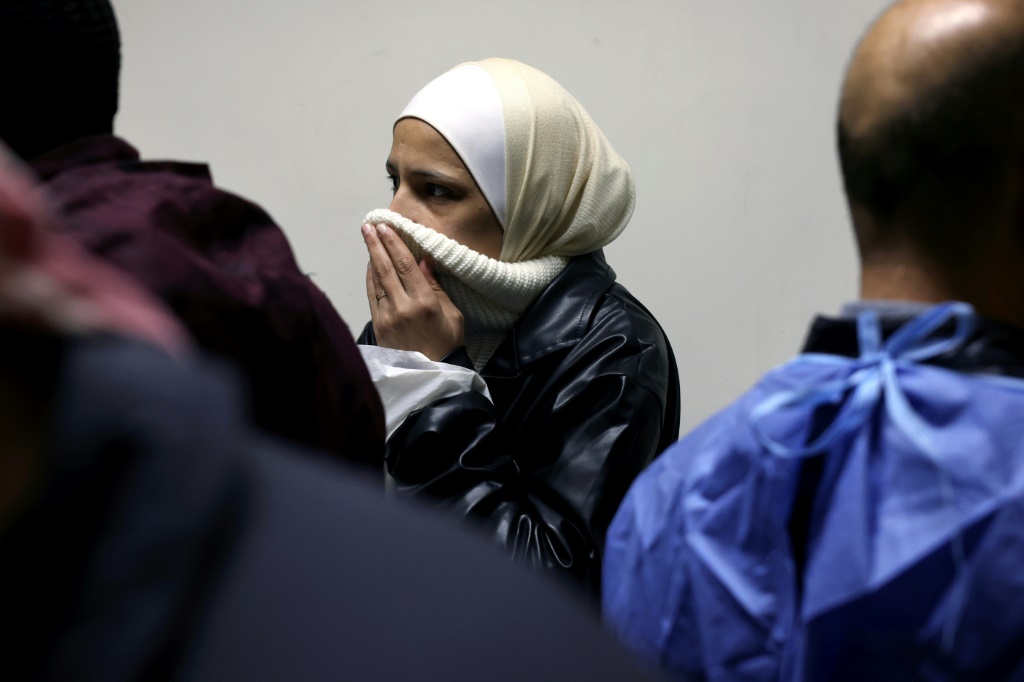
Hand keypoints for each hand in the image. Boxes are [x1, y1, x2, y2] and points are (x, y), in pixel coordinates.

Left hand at [363, 222, 462, 359]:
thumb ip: (436, 287)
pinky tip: (370, 266)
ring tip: (367, 239)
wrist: (432, 375)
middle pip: (386, 268)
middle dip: (376, 244)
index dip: (393, 243)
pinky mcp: (378, 326)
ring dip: (371, 258)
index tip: (385, 227)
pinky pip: (371, 296)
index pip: (405, 265)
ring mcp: (387, 318)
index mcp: (424, 303)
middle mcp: (402, 308)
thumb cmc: (447, 344)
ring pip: (376, 280)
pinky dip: (370, 278)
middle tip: (369, 225)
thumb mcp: (452, 315)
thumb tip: (423, 261)